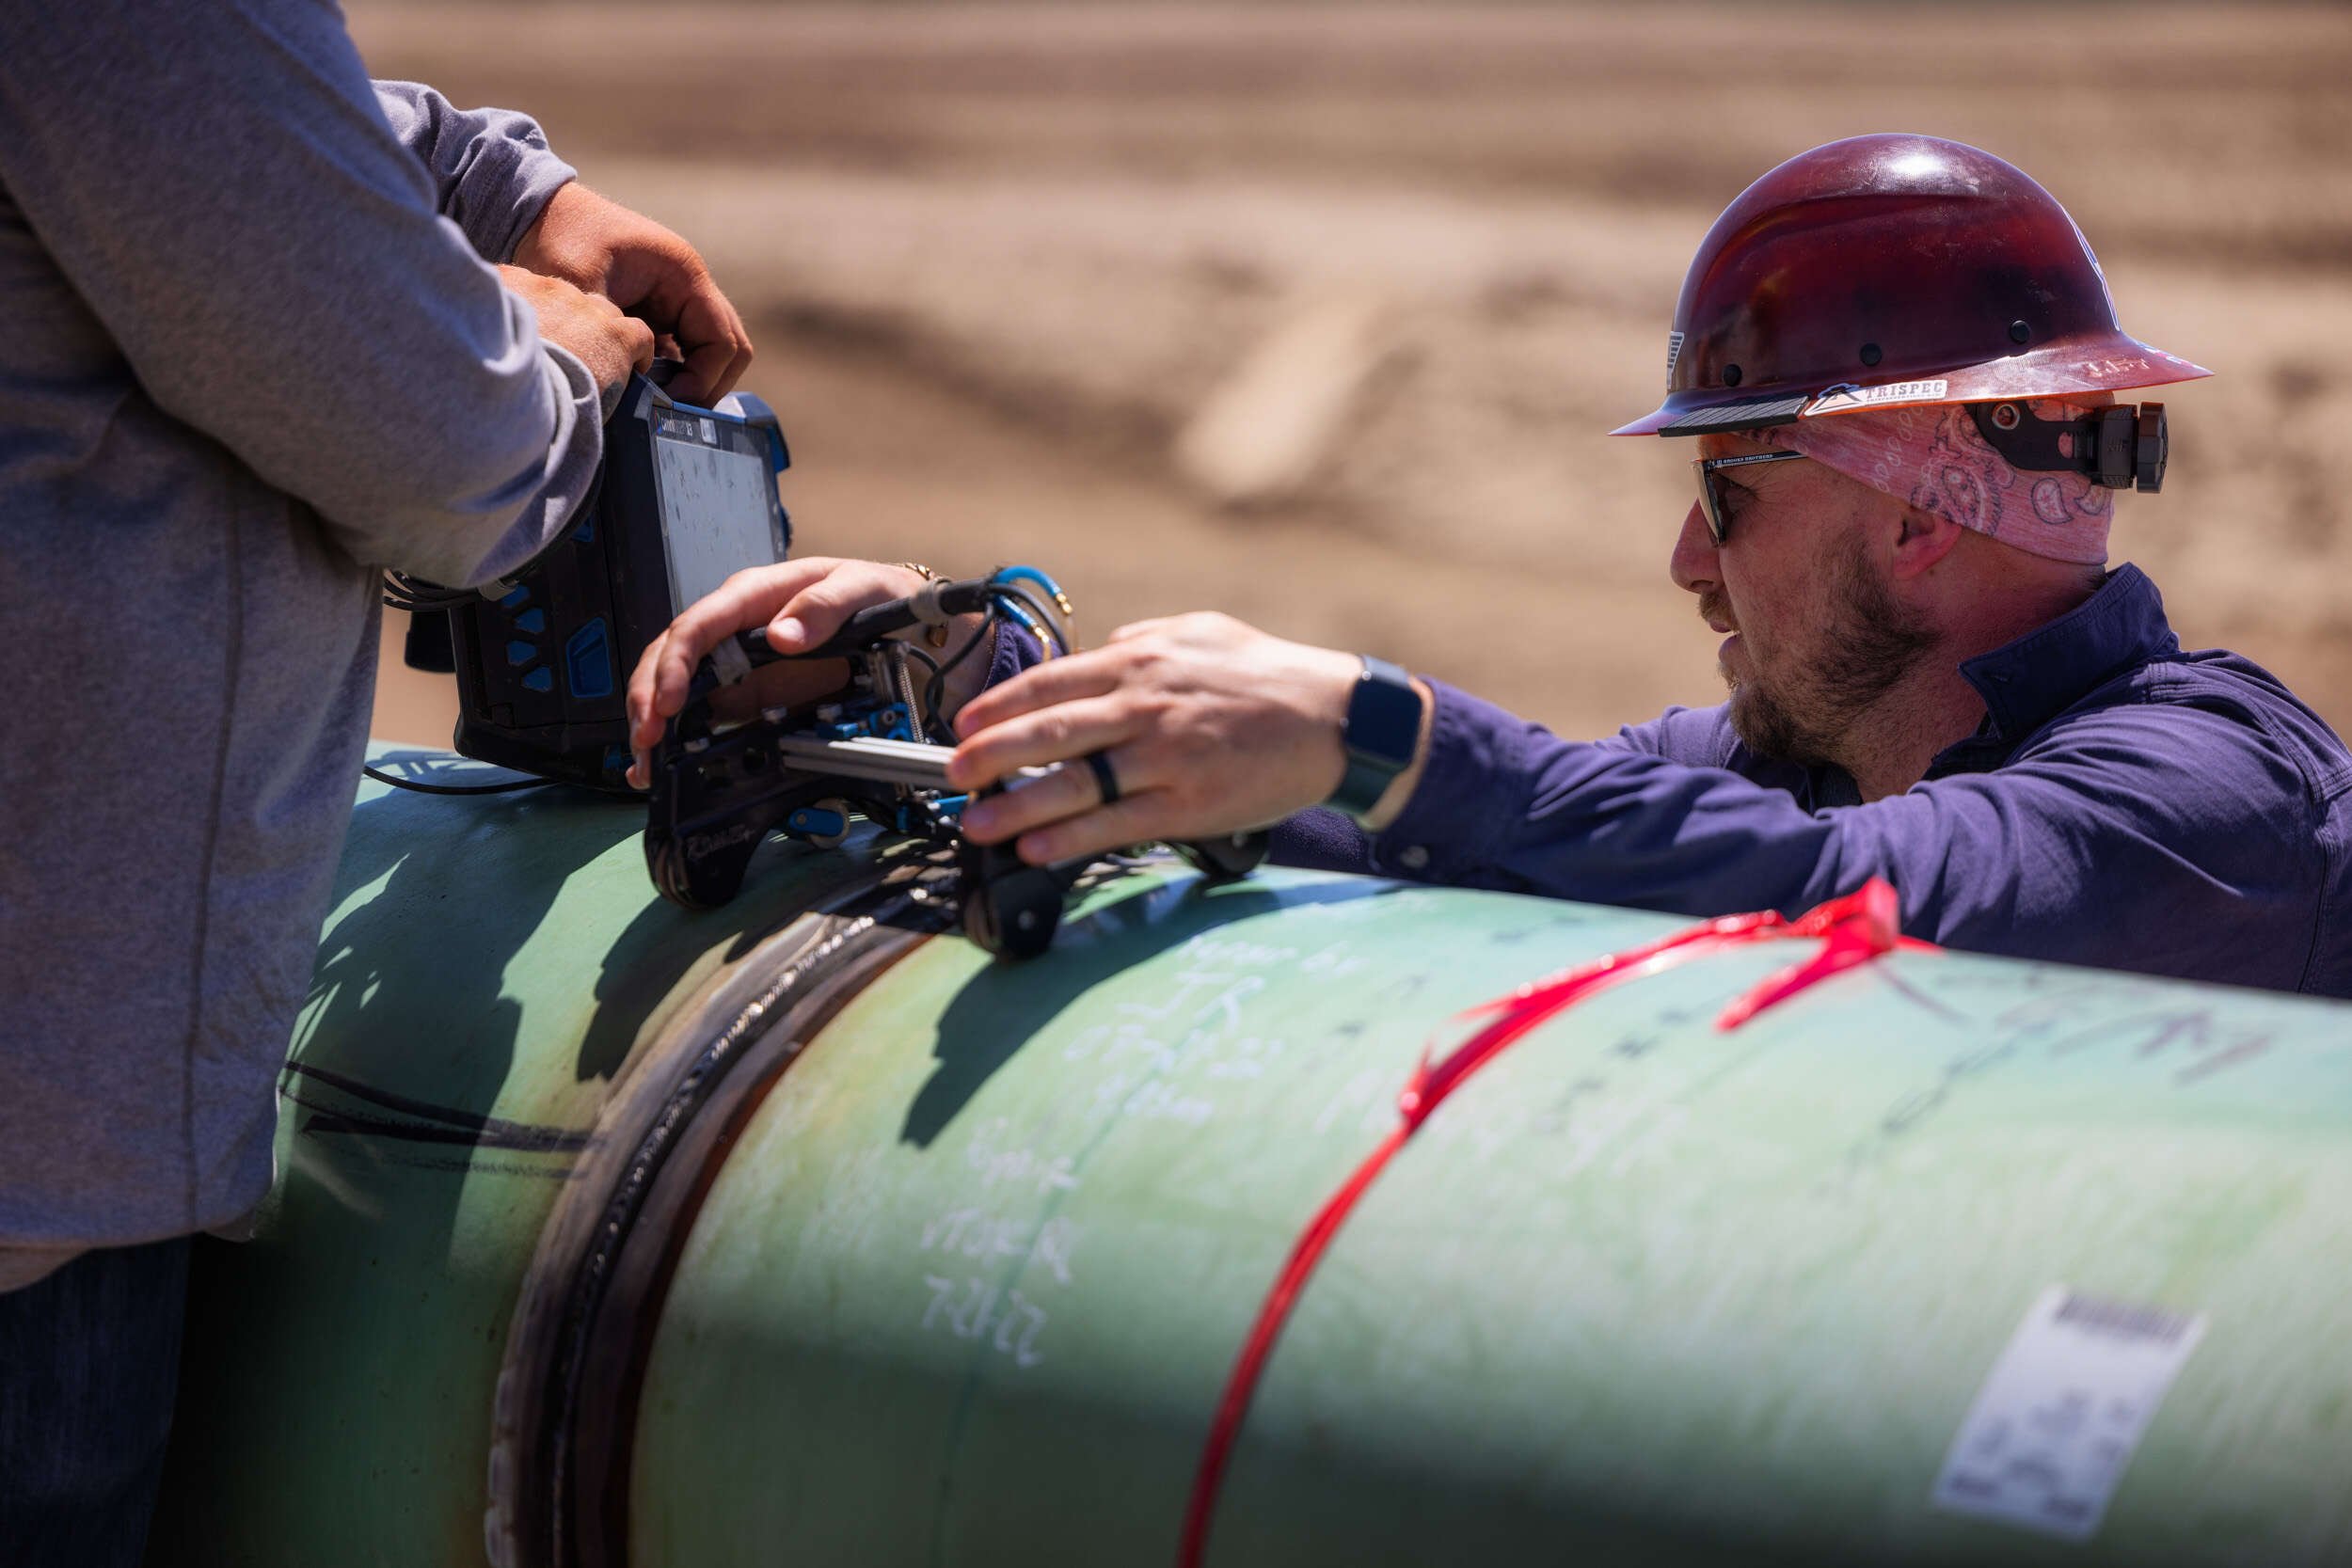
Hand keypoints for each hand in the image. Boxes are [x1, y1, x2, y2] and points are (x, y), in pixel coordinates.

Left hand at [511, 183, 752, 404]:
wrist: (536, 212)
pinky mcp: (659, 312)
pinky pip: (683, 351)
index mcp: (683, 274)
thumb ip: (610, 332)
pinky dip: (670, 375)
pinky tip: (638, 386)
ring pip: (710, 353)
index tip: (668, 405)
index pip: (723, 342)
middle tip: (670, 414)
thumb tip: (633, 386)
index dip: (703, 381)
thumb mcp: (579, 285)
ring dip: (690, 382)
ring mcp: (677, 300)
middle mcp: (690, 287)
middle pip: (729, 350)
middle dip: (706, 387)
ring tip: (653, 403)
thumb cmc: (559, 239)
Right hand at [624, 558, 993, 787]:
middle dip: (649, 694)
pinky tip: (663, 763)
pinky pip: (705, 710)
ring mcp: (743, 662)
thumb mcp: (868, 590)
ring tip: (643, 761)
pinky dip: (679, 735)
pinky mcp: (752, 693)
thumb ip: (827, 607)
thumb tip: (782, 634)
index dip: (676, 660)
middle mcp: (741, 627)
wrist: (923, 631)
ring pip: (679, 684)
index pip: (701, 622)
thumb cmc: (889, 597)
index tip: (667, 699)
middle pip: (674, 654)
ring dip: (653, 718)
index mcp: (761, 595)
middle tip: (645, 739)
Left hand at [947, 612, 1365, 863]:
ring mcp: (1165, 758)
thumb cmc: (1269, 675)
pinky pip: (1116, 824)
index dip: (999, 707)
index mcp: (1142, 660)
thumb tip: (1100, 644)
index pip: (1050, 683)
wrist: (1336, 719)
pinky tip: (1036, 848)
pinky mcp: (1189, 804)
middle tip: (951, 774)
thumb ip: (1144, 636)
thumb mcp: (1202, 631)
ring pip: (1073, 784)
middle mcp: (1145, 706)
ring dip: (1016, 806)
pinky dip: (1070, 837)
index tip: (964, 726)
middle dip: (989, 756)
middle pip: (1048, 733)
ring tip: (976, 823)